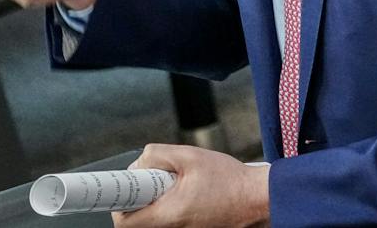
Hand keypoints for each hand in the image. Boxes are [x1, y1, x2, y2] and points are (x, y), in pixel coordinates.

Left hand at [113, 146, 267, 227]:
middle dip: (140, 198)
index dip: (119, 203)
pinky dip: (169, 206)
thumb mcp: (189, 155)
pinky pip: (169, 220)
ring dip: (156, 202)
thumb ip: (157, 155)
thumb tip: (138, 165)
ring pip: (154, 220)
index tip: (123, 188)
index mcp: (169, 214)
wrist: (257, 197)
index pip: (125, 222)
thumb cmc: (230, 180)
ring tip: (174, 185)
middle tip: (154, 180)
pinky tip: (185, 193)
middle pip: (138, 221)